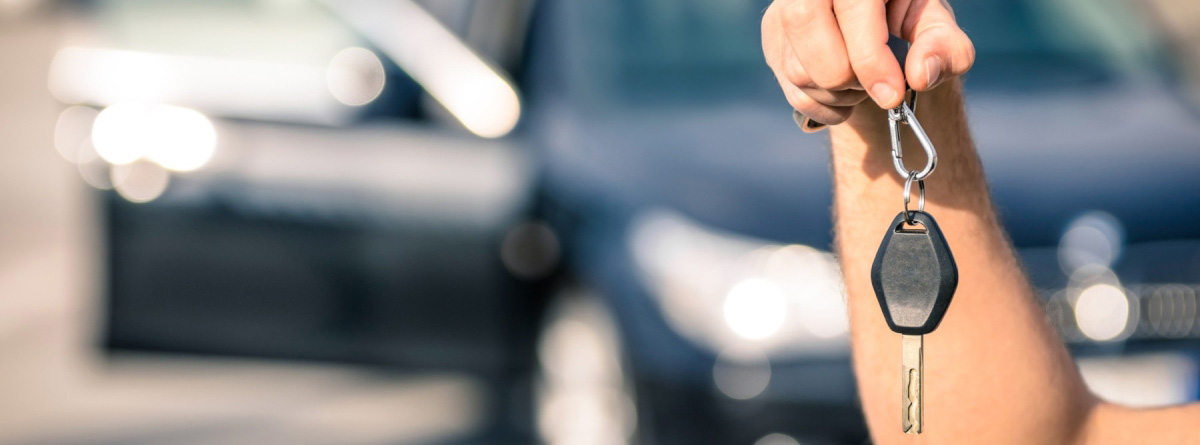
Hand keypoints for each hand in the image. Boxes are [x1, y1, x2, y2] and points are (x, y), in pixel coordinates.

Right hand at [762, 0, 973, 125]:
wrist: (875, 28)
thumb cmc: (909, 22)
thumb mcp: (936, 28)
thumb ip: (944, 48)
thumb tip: (921, 75)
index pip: (851, 6)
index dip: (870, 57)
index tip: (892, 95)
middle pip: (806, 25)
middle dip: (846, 74)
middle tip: (877, 84)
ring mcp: (783, 9)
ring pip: (797, 68)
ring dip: (838, 95)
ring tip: (864, 85)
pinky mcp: (772, 38)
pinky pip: (791, 90)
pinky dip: (824, 107)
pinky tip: (845, 95)